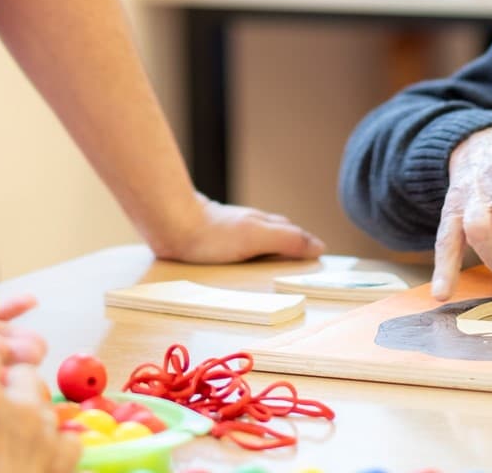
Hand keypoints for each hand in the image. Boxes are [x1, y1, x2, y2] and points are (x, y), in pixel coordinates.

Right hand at [0, 347, 81, 472]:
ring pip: (44, 402)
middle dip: (6, 387)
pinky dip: (52, 444)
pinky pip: (66, 436)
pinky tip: (31, 461)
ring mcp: (44, 432)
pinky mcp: (64, 459)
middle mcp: (16, 406)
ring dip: (28, 415)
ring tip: (5, 442)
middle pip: (20, 372)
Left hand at [150, 193, 325, 263]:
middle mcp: (248, 225)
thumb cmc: (212, 233)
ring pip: (255, 240)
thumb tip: (319, 246)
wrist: (171, 225)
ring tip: (275, 268)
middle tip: (303, 264)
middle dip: (291, 247)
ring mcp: (230, 232)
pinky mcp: (211, 242)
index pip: (293, 234)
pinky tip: (240, 266)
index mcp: (262, 224)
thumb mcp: (256, 237)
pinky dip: (246, 257)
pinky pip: (235, 249)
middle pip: (276, 234)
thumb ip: (287, 240)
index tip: (320, 257)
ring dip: (267, 252)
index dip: (307, 245)